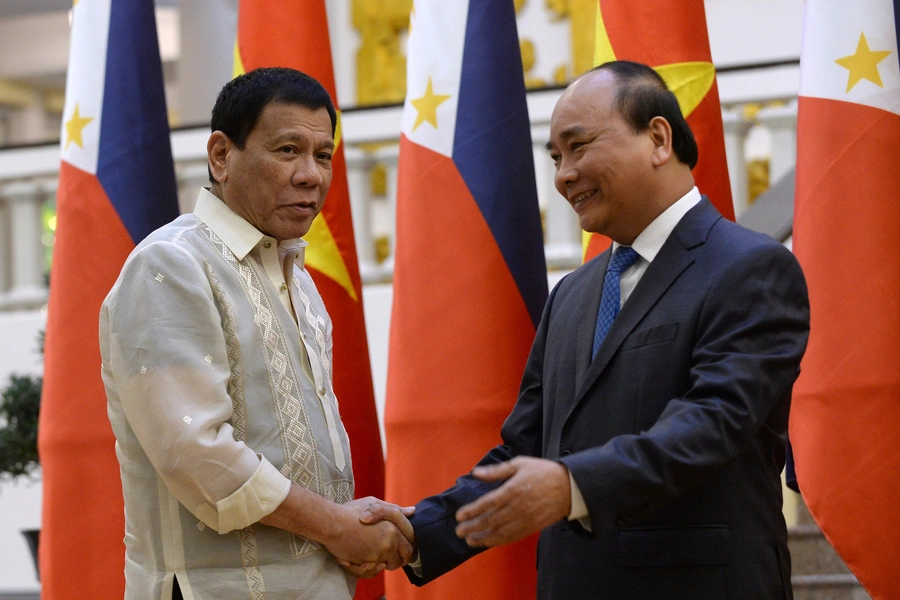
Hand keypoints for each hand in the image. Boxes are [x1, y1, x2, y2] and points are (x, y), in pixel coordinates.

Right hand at [326, 497, 414, 572]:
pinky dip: (369, 568)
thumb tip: (412, 511)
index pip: (408, 546)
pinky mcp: (368, 560)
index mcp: (393, 527)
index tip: (398, 552)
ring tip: (372, 559)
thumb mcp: (374, 504)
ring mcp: (380, 552)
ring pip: (388, 566)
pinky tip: (361, 560)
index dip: (404, 551)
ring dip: (383, 565)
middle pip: (402, 559)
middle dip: (396, 561)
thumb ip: (395, 509)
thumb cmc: (350, 511)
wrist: (332, 523)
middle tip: (386, 559)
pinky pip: (374, 570)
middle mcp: (390, 540)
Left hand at [454, 457, 570, 547]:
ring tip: (469, 540)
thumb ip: (497, 471)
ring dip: (482, 537)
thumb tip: (476, 473)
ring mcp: (525, 519)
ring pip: (500, 532)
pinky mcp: (532, 528)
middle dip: (473, 527)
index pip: (488, 503)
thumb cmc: (542, 472)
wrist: (569, 487)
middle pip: (491, 520)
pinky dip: (498, 541)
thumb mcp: (519, 464)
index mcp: (513, 489)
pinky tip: (487, 542)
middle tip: (458, 531)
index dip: (472, 511)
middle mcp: (518, 507)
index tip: (459, 516)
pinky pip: (512, 537)